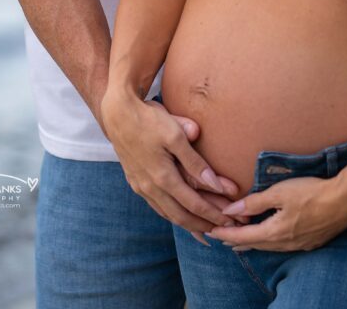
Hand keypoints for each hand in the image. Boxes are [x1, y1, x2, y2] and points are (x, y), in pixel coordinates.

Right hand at [101, 90, 239, 233]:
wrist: (117, 113)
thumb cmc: (149, 119)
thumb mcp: (175, 135)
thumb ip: (194, 161)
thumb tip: (215, 182)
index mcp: (163, 177)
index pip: (194, 204)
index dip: (213, 215)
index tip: (229, 222)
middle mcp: (150, 188)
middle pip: (181, 217)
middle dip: (203, 226)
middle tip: (222, 232)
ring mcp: (141, 187)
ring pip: (167, 214)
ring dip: (188, 223)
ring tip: (205, 229)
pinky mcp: (135, 182)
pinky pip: (157, 206)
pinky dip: (172, 215)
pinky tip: (179, 215)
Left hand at [207, 175, 346, 251]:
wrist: (345, 200)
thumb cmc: (312, 192)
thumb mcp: (280, 192)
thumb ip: (254, 202)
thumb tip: (231, 210)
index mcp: (275, 232)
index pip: (243, 237)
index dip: (225, 234)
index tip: (211, 232)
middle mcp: (285, 244)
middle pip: (254, 245)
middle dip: (236, 240)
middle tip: (220, 236)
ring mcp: (298, 245)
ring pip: (268, 246)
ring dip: (252, 242)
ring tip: (240, 240)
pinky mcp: (310, 242)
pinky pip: (282, 245)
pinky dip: (269, 241)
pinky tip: (269, 237)